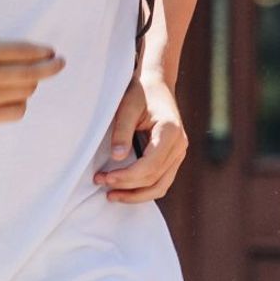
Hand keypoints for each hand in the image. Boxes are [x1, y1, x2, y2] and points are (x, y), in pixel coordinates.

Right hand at [0, 39, 64, 124]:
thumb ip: (6, 50)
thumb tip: (43, 57)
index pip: (20, 52)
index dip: (41, 52)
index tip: (53, 52)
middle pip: (29, 75)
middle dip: (49, 68)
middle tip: (59, 63)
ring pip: (26, 92)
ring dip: (30, 84)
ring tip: (17, 79)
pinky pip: (18, 111)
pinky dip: (21, 102)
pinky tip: (11, 95)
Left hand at [96, 74, 188, 201]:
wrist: (157, 85)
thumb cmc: (141, 93)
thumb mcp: (126, 107)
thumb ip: (122, 132)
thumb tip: (117, 158)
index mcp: (170, 131)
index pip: (150, 166)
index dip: (127, 177)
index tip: (105, 177)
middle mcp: (179, 145)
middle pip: (154, 179)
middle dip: (126, 186)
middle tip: (100, 182)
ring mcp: (179, 153)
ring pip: (160, 186)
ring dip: (136, 195)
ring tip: (111, 195)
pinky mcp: (174, 158)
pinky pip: (161, 181)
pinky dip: (143, 189)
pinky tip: (125, 190)